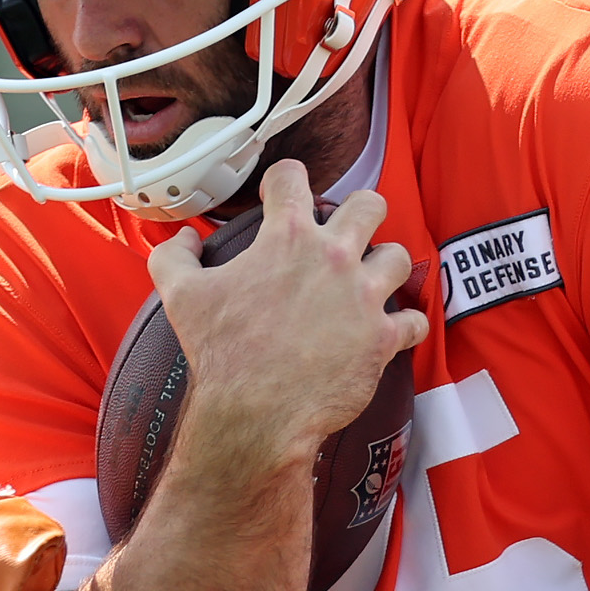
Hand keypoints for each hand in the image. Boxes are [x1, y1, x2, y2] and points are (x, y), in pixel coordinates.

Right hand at [146, 159, 425, 478]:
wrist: (254, 412)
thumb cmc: (220, 354)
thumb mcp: (178, 295)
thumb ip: (174, 256)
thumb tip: (185, 239)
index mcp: (285, 238)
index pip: (293, 178)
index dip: (285, 180)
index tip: (281, 194)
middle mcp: (333, 257)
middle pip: (369, 205)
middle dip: (360, 213)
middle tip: (347, 232)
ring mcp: (364, 297)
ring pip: (399, 257)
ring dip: (385, 266)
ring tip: (371, 281)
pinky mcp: (383, 338)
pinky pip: (415, 320)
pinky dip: (406, 324)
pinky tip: (392, 330)